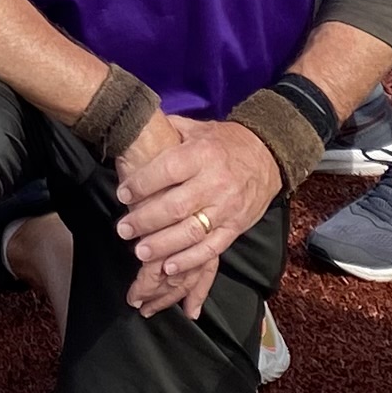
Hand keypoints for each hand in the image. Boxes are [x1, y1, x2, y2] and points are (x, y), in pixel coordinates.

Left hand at [111, 112, 281, 318]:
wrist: (269, 156)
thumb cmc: (225, 142)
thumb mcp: (198, 129)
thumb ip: (169, 130)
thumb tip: (135, 126)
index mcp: (203, 153)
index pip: (167, 170)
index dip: (142, 184)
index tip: (123, 194)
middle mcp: (215, 182)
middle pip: (175, 206)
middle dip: (146, 220)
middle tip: (123, 229)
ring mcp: (227, 208)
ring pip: (191, 232)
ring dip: (163, 245)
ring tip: (140, 251)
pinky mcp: (235, 227)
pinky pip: (211, 249)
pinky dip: (189, 260)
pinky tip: (169, 267)